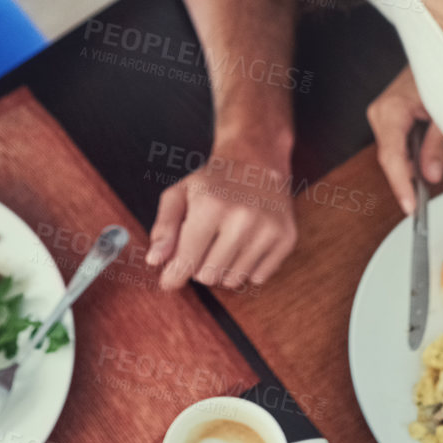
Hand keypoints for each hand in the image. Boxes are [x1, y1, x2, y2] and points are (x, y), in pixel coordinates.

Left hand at [147, 139, 298, 292]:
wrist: (257, 161)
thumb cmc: (213, 181)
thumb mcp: (180, 194)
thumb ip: (164, 227)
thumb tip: (155, 261)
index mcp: (211, 206)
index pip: (186, 262)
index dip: (174, 276)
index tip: (169, 281)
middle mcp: (242, 219)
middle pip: (208, 276)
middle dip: (200, 265)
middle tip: (204, 244)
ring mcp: (268, 230)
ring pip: (234, 280)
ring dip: (224, 267)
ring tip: (225, 241)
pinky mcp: (287, 238)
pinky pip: (258, 278)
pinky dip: (248, 267)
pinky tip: (246, 243)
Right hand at [366, 66, 442, 213]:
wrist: (441, 52)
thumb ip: (437, 145)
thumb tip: (431, 176)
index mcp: (391, 109)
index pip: (392, 156)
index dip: (401, 185)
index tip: (410, 207)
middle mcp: (380, 111)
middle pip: (390, 157)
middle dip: (405, 180)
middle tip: (419, 203)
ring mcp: (381, 113)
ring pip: (392, 152)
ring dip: (408, 168)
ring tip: (424, 183)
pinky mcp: (388, 115)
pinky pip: (395, 143)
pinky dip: (408, 156)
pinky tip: (421, 165)